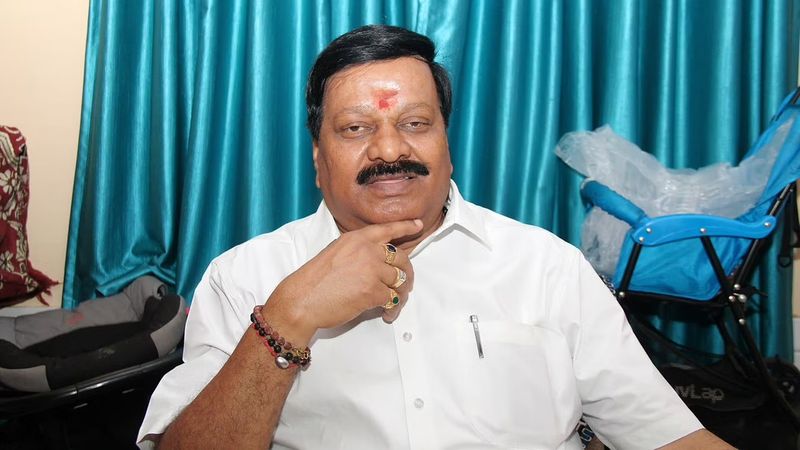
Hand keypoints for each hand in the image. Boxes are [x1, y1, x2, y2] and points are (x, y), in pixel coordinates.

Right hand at [266, 219, 422, 338]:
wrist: (301, 300)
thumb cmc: (314, 281)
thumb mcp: (335, 252)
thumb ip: (358, 251)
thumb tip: (377, 262)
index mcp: (356, 238)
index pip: (388, 229)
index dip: (406, 227)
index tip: (418, 225)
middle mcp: (367, 250)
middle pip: (401, 259)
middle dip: (406, 273)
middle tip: (404, 284)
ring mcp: (371, 270)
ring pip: (400, 280)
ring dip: (401, 294)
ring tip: (394, 304)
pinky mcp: (373, 291)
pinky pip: (394, 299)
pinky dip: (393, 309)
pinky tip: (387, 314)